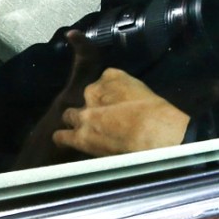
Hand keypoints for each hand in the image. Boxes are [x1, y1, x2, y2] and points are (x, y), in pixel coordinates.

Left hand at [52, 67, 189, 156]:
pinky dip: (65, 138)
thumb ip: (128, 92)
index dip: (107, 92)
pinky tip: (71, 142)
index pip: (103, 79)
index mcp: (112, 76)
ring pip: (69, 115)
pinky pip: (60, 136)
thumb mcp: (144, 91)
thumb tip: (127, 104)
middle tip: (103, 117)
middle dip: (90, 105)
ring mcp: (83, 114)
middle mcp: (92, 91)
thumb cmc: (157, 112)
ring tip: (86, 130)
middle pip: (84, 96)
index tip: (114, 100)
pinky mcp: (79, 136)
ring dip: (77, 121)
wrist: (152, 132)